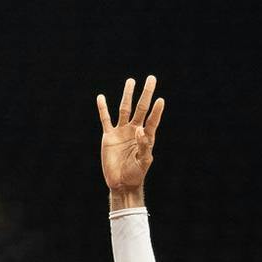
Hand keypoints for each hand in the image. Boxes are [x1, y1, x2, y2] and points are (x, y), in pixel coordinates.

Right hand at [97, 75, 163, 205]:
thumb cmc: (136, 175)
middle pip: (141, 108)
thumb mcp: (143, 162)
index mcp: (146, 137)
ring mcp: (121, 132)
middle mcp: (134, 131)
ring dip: (128, 95)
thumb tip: (141, 130)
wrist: (121, 183)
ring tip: (131, 81)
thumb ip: (144, 146)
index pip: (152, 120)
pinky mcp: (109, 136)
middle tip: (152, 78)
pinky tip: (101, 98)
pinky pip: (105, 119)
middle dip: (146, 93)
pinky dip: (103, 109)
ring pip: (124, 109)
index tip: (160, 100)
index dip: (157, 111)